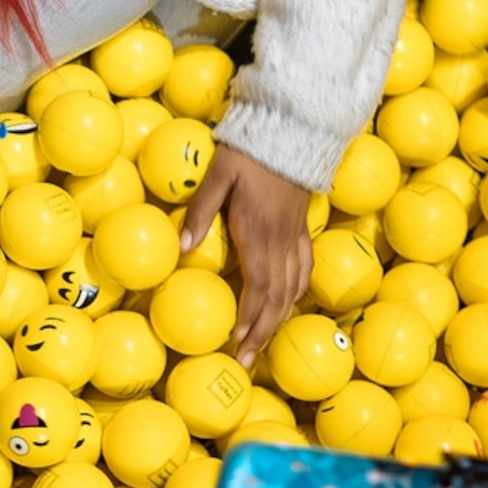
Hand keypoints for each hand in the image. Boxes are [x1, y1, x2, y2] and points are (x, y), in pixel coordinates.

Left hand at [182, 143, 313, 364]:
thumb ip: (201, 211)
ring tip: (265, 339)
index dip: (250, 320)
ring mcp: (295, 233)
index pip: (258, 289)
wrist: (292, 127)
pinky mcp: (302, 225)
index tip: (238, 345)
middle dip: (263, 331)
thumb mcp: (218, 175)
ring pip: (294, 287)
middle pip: (278, 298)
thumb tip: (183, 247)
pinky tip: (290, 300)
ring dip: (280, 317)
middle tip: (248, 359)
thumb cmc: (249, 150)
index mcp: (257, 232)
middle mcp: (280, 240)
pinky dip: (297, 290)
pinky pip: (305, 266)